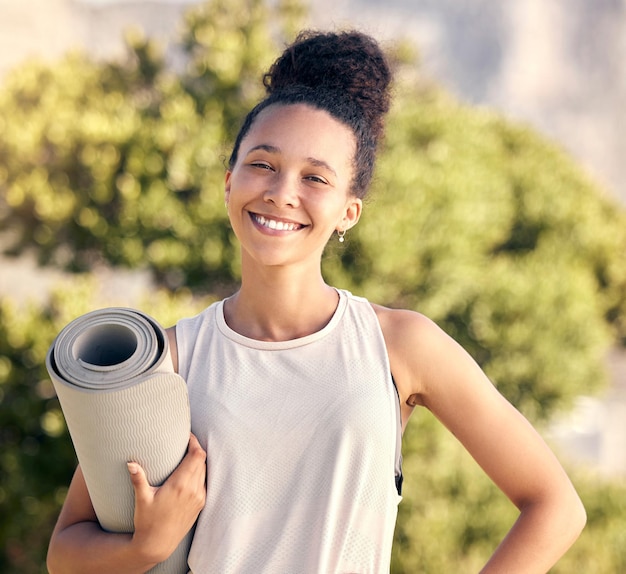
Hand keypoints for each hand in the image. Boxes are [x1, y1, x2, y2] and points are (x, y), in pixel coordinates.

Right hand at [127, 433, 206, 563]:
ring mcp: (199, 497)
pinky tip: (190, 471)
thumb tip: (130, 463)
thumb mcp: (142, 500)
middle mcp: (193, 490)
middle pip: (202, 459)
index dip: (194, 442)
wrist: (158, 545)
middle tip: (185, 441)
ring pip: (205, 470)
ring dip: (198, 460)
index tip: (186, 436)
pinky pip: (205, 481)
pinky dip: (200, 472)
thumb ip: (138, 480)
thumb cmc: (147, 521)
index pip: (197, 455)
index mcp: (181, 485)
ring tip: (187, 454)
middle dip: (195, 448)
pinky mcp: (200, 504)